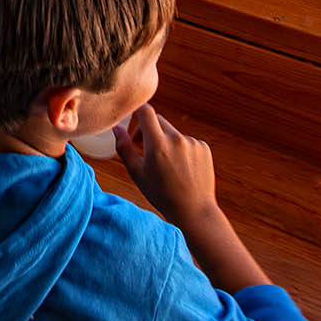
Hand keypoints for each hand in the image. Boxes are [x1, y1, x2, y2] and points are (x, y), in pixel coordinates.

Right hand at [117, 104, 219, 225]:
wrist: (193, 210)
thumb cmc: (161, 195)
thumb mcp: (137, 173)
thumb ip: (124, 147)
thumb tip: (116, 128)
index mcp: (158, 144)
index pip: (146, 111)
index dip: (137, 110)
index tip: (133, 117)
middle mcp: (177, 139)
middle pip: (158, 121)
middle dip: (149, 131)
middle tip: (144, 149)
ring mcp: (192, 143)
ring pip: (173, 133)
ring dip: (166, 142)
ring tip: (166, 165)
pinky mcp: (204, 148)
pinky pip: (187, 141)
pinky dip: (181, 149)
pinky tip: (181, 168)